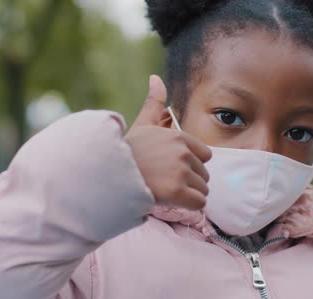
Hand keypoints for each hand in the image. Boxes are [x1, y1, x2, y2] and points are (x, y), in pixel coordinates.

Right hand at [124, 75, 211, 209]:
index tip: (170, 168)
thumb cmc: (125, 152)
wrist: (107, 175)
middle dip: (188, 181)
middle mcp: (182, 152)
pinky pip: (199, 203)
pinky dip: (188, 206)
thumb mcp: (142, 124)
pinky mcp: (176, 192)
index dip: (190, 164)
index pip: (205, 155)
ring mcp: (180, 172)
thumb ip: (154, 103)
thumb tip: (156, 77)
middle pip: (204, 174)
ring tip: (166, 190)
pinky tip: (171, 201)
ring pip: (202, 190)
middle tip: (165, 181)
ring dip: (188, 194)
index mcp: (178, 136)